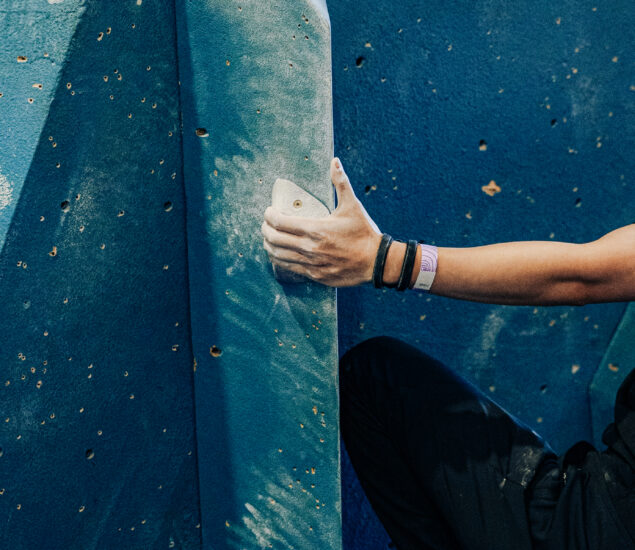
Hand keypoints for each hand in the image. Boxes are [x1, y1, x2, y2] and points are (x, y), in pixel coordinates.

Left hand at [262, 158, 381, 286]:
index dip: (268, 215)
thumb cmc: (363, 233)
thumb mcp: (352, 206)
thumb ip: (341, 183)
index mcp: (315, 229)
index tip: (269, 211)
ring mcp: (311, 264)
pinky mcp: (315, 276)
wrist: (376, 261)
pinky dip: (281, 260)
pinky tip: (281, 255)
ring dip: (269, 246)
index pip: (279, 222)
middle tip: (266, 224)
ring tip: (269, 239)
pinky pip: (291, 268)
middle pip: (274, 239)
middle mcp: (309, 247)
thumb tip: (334, 161)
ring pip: (278, 256)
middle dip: (265, 230)